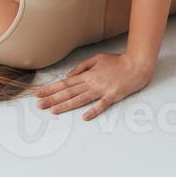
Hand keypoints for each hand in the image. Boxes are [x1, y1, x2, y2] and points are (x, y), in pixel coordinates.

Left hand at [34, 52, 153, 120]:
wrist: (136, 64)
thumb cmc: (118, 62)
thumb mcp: (97, 59)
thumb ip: (82, 67)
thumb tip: (68, 76)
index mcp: (87, 75)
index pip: (65, 83)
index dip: (51, 88)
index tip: (39, 93)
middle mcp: (92, 82)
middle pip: (69, 92)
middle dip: (52, 98)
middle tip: (39, 105)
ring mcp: (102, 90)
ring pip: (80, 99)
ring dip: (66, 105)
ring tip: (53, 111)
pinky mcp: (113, 96)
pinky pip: (101, 105)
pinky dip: (93, 111)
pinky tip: (84, 117)